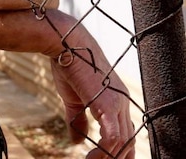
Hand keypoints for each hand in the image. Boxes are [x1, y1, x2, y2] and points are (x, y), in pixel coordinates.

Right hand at [47, 19, 134, 157]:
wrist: (65, 44)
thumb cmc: (68, 66)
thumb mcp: (72, 99)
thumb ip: (77, 121)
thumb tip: (77, 142)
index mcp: (117, 99)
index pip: (127, 132)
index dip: (120, 151)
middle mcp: (123, 102)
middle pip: (128, 141)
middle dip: (117, 157)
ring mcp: (117, 103)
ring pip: (122, 142)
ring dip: (107, 157)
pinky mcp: (107, 105)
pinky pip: (113, 137)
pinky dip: (104, 151)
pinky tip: (90, 157)